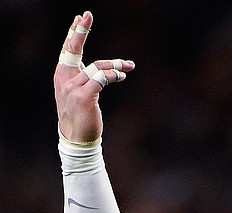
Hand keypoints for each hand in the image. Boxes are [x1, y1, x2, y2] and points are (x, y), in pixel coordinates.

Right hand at [53, 11, 134, 142]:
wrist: (77, 138)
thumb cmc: (82, 115)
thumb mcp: (80, 93)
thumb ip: (86, 79)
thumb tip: (105, 70)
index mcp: (62, 75)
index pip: (68, 49)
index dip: (74, 33)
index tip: (81, 18)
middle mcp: (64, 78)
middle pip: (73, 49)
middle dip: (79, 30)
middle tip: (87, 15)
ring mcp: (72, 87)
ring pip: (95, 67)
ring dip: (114, 65)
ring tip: (128, 66)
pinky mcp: (84, 97)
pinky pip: (101, 79)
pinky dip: (113, 76)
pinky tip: (122, 76)